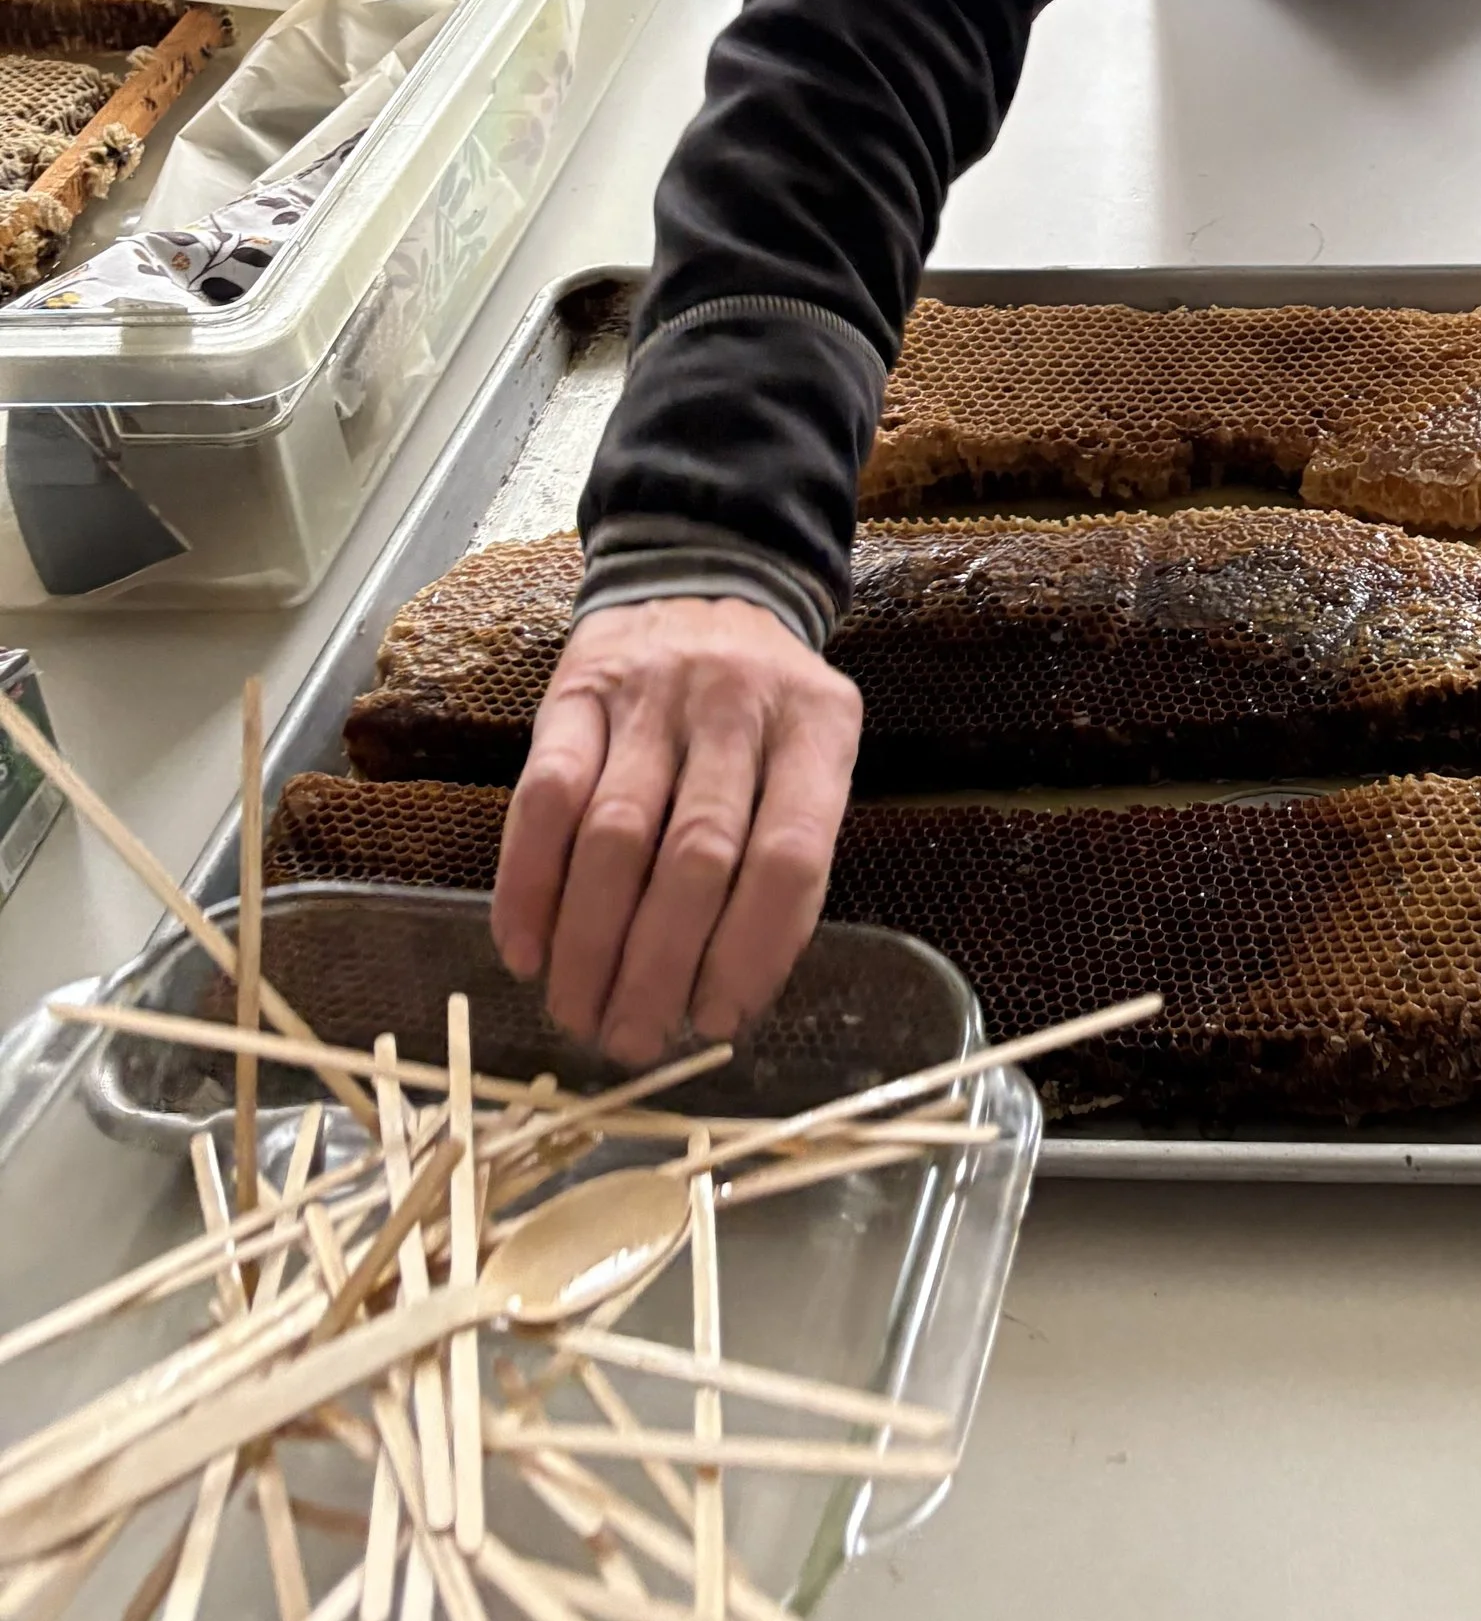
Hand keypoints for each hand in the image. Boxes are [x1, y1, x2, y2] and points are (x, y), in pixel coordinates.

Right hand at [490, 596, 861, 1071]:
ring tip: (578, 1014)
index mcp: (816, 727)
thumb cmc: (764, 707)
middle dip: (658, 967)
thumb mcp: (812, 755)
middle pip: (695, 856)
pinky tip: (523, 950)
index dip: (750, 950)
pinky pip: (543, 798)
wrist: (703, 577)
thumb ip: (785, 857)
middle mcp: (737, 704)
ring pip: (614, 835)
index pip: (789, 854)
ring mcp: (652, 693)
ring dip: (589, 943)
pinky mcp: (575, 692)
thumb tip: (726, 995)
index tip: (717, 1021)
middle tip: (632, 1043)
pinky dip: (528, 884)